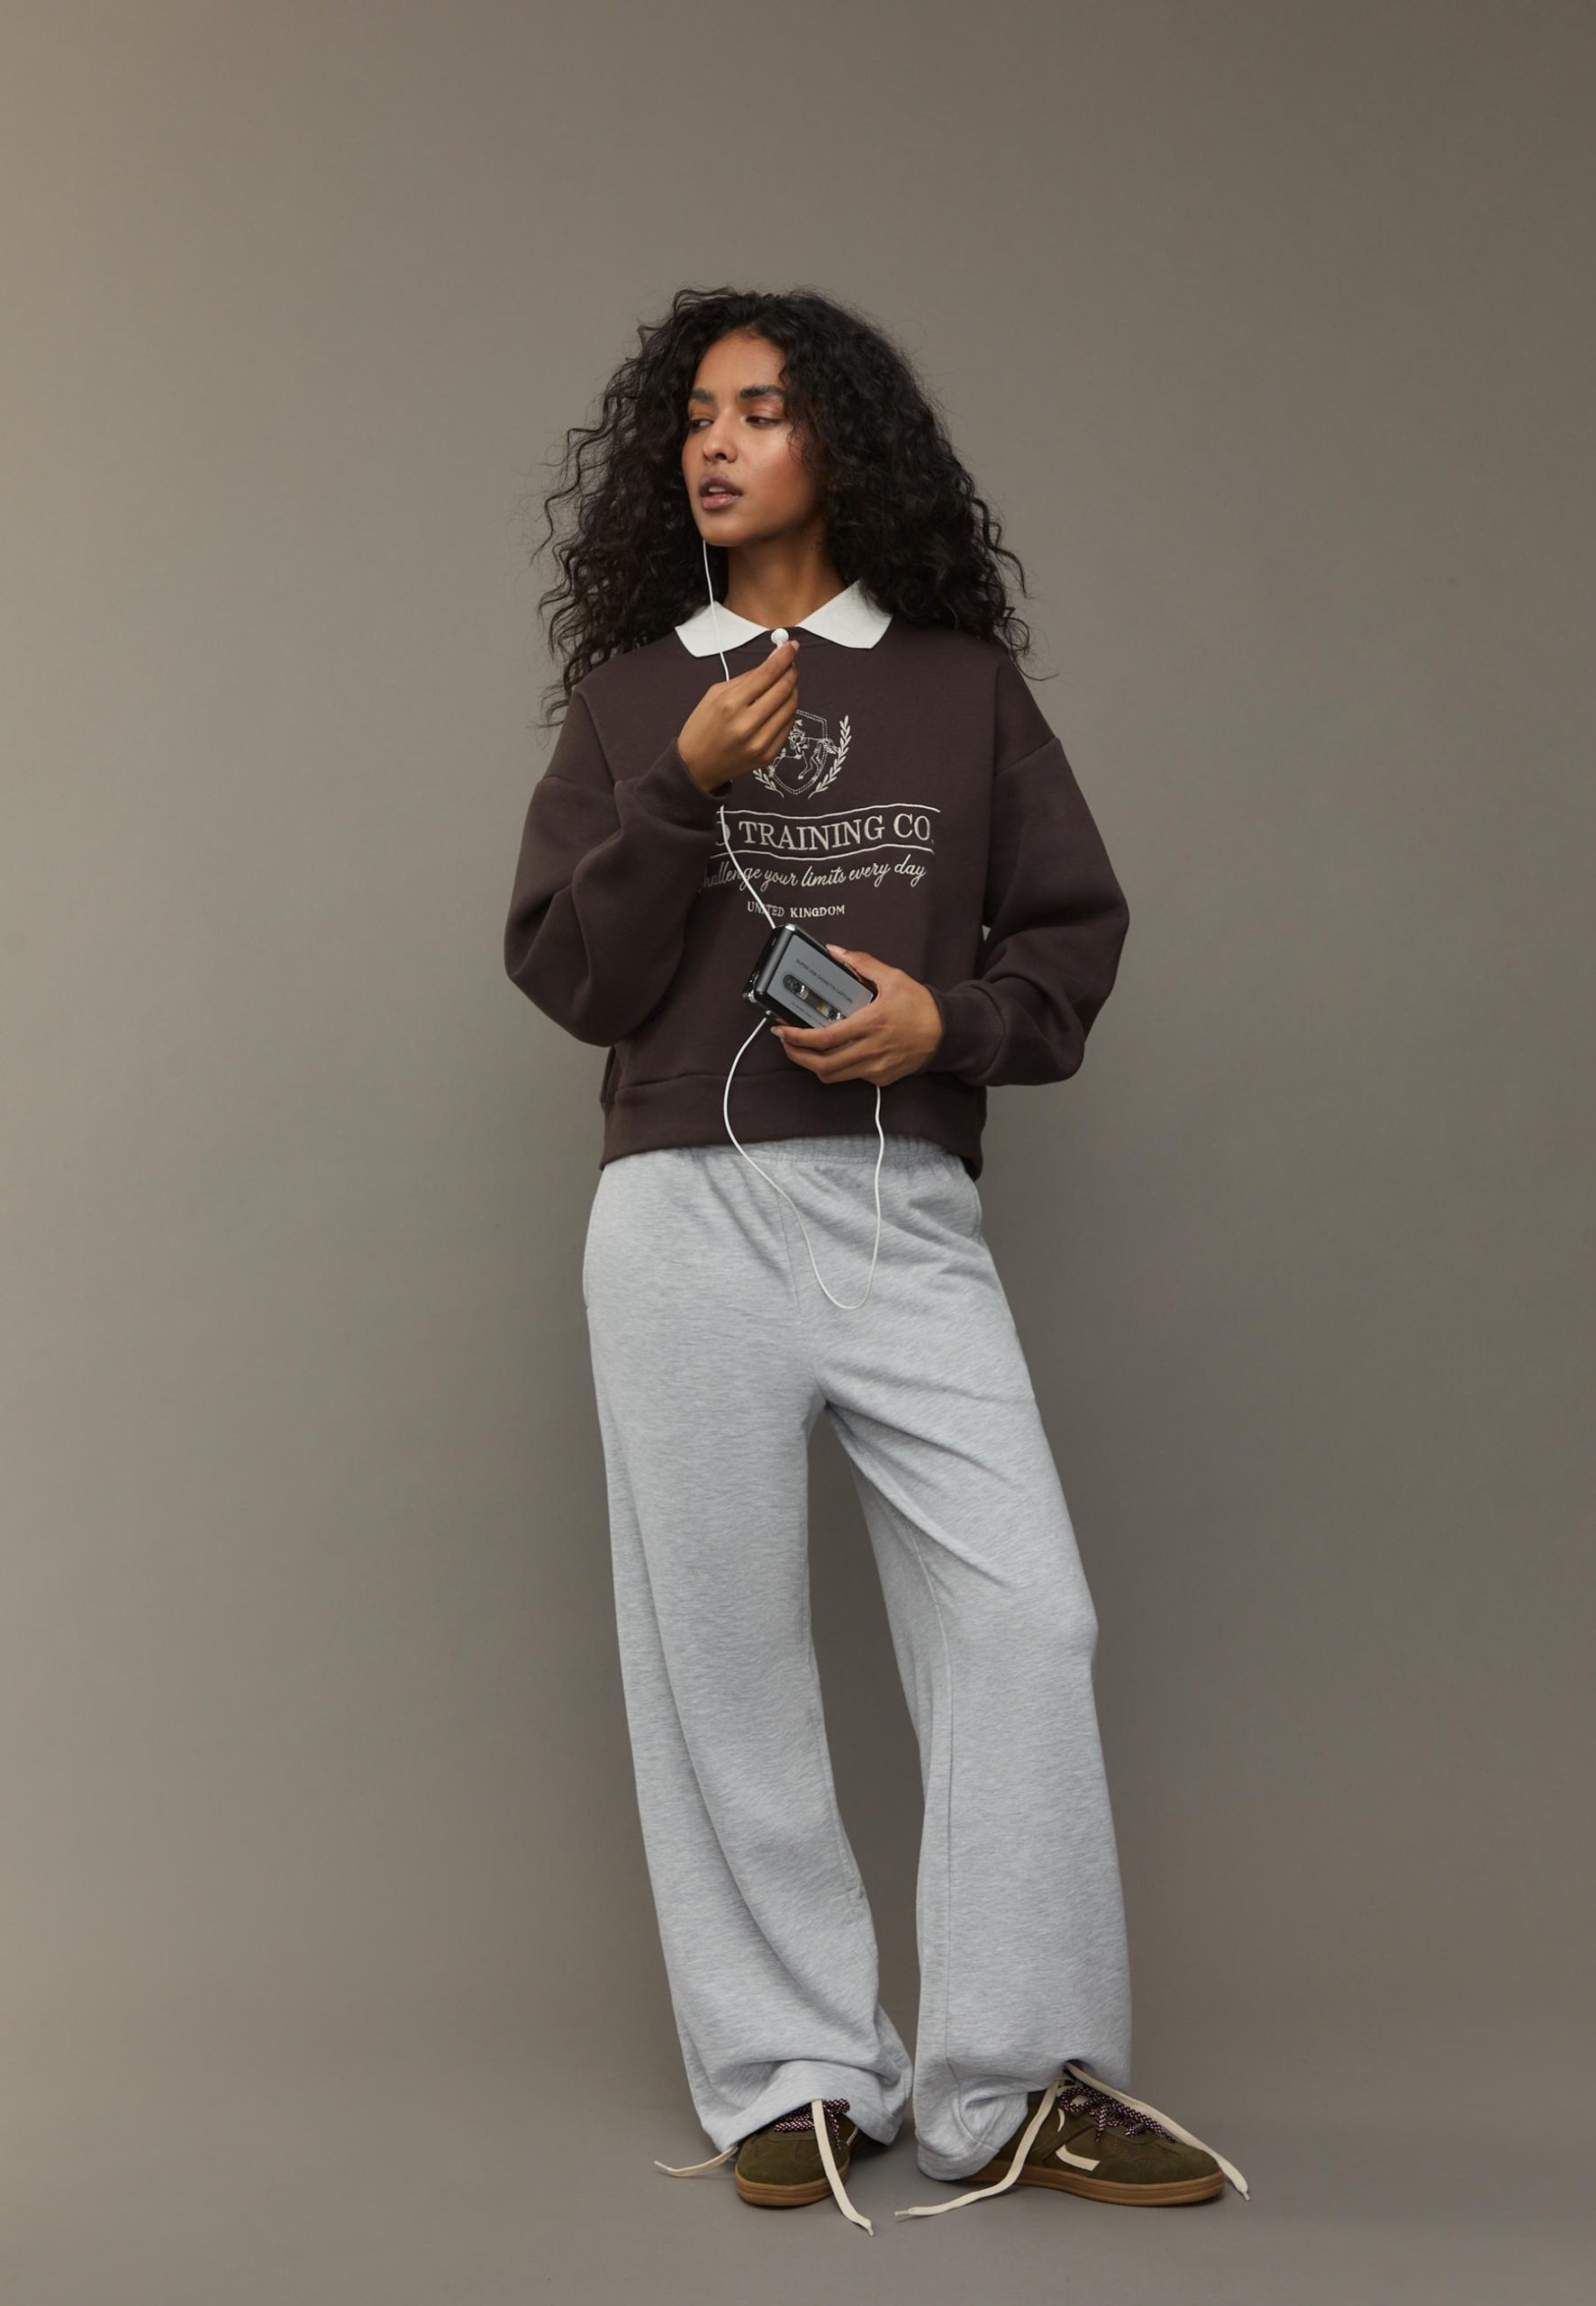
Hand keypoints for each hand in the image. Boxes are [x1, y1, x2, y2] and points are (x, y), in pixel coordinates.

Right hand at [677, 637, 799, 791]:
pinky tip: (780, 706)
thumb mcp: (715, 694)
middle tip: (791, 664)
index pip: (768, 674)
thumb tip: (772, 662)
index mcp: (730, 704)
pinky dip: (788, 711)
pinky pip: (788, 726)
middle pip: (784, 689)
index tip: (792, 647)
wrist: (696, 766)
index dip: (784, 657)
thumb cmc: (703, 727)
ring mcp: (760, 742)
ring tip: (785, 684)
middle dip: (791, 672)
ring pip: (791, 708)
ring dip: (792, 691)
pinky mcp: (768, 755)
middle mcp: (747, 724)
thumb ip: (746, 678)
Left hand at [772, 944, 943, 1084]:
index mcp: (870, 1024)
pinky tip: (834, 1052)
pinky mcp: (880, 1078)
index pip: (824, 1038)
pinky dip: (836, 1067)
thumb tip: (835, 952)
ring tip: (803, 1050)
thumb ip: (862, 963)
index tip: (782, 1030)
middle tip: (786, 1043)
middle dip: (796, 1055)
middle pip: (821, 1064)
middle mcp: (870, 1050)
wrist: (947, 1033)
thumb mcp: (893, 978)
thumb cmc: (921, 1007)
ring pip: (832, 1076)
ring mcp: (875, 1068)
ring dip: (812, 1065)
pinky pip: (850, 1076)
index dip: (797, 1038)